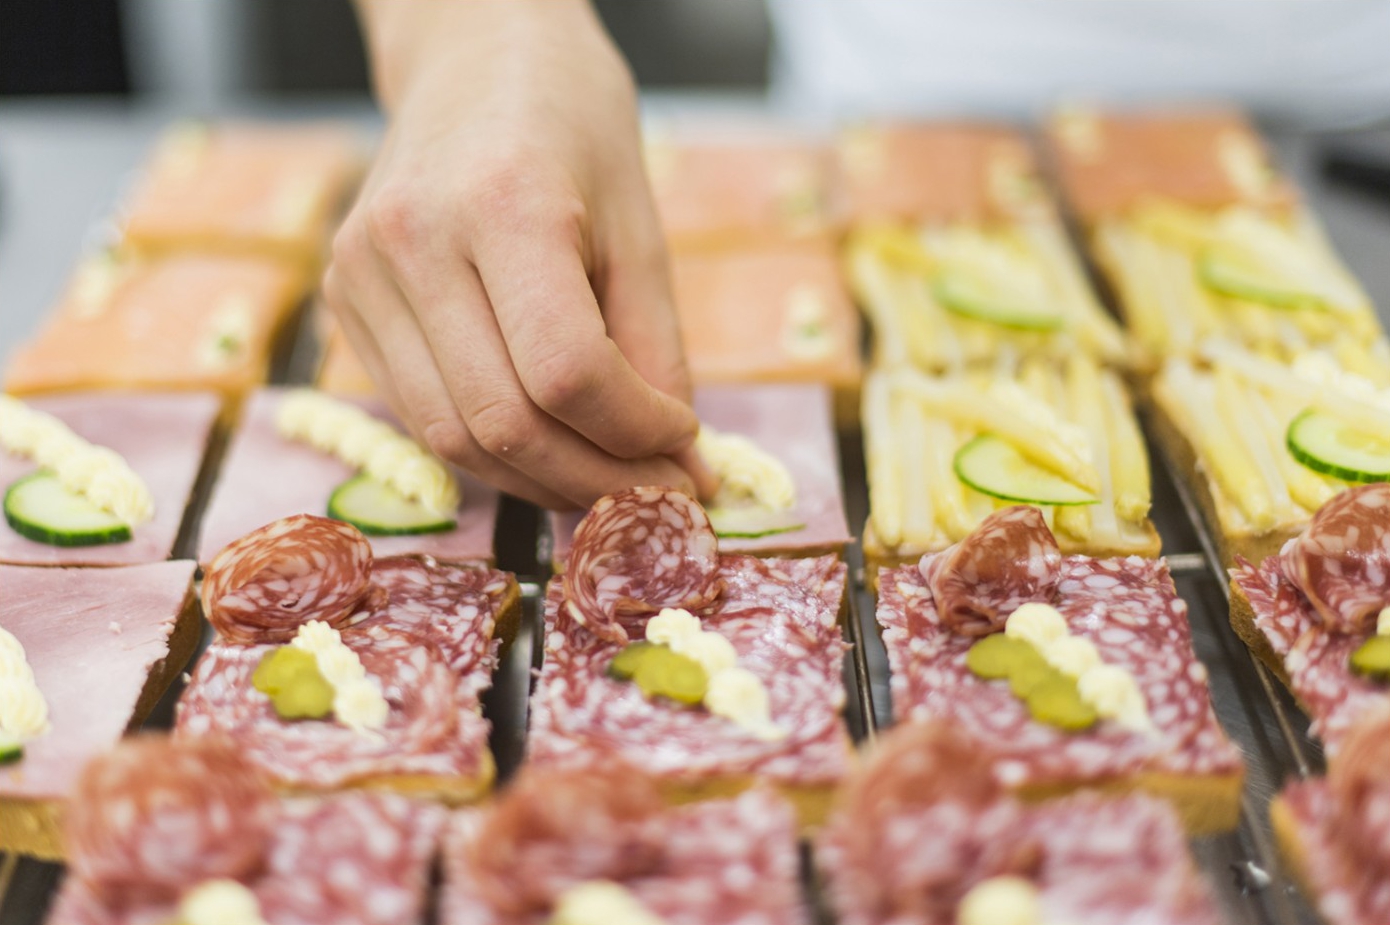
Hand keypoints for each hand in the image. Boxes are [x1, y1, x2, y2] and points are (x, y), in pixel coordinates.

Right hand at [328, 0, 713, 508]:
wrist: (472, 62)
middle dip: (593, 480)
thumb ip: (656, 349)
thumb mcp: (640, 226)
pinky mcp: (344, 300)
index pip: (567, 373)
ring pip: (452, 438)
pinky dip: (490, 451)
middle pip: (502, 422)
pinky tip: (545, 444)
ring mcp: (363, 274)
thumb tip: (678, 460)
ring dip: (541, 481)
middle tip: (657, 493)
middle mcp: (413, 241)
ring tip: (607, 480)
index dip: (636, 434)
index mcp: (503, 204)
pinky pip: (420, 415)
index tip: (687, 446)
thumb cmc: (573, 128)